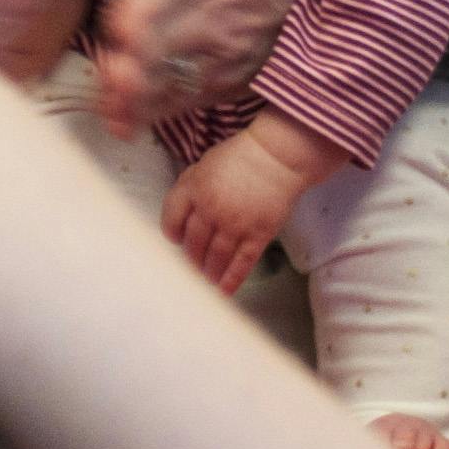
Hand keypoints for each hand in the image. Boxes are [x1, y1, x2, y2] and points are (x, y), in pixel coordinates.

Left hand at [98, 0, 316, 138]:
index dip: (136, 18)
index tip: (116, 34)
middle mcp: (218, 16)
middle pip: (163, 47)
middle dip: (129, 68)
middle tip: (106, 83)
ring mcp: (226, 55)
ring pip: (173, 81)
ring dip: (138, 98)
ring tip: (110, 112)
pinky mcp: (232, 81)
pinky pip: (190, 100)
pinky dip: (156, 113)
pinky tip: (127, 121)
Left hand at [163, 117, 329, 294]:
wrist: (277, 157)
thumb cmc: (239, 158)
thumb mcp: (205, 165)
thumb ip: (189, 187)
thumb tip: (180, 214)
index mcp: (194, 189)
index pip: (171, 219)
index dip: (171, 233)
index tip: (175, 241)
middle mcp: (211, 209)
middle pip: (193, 243)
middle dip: (190, 257)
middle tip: (191, 267)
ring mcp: (235, 224)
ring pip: (215, 257)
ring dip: (208, 272)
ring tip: (206, 280)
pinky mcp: (258, 234)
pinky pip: (241, 262)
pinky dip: (231, 279)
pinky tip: (224, 291)